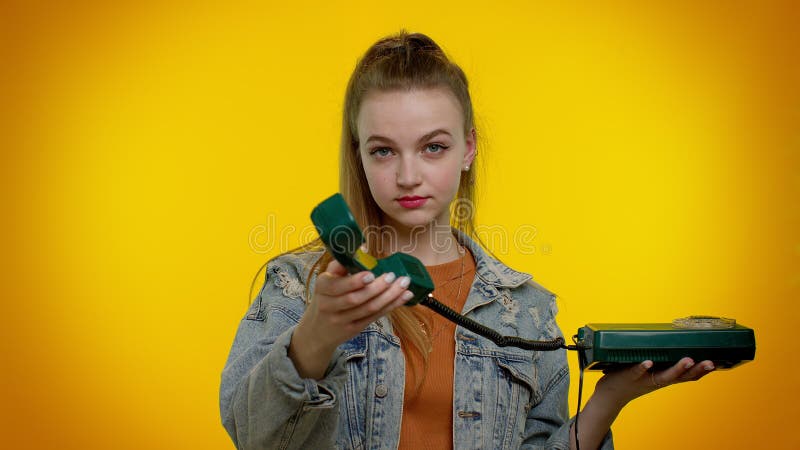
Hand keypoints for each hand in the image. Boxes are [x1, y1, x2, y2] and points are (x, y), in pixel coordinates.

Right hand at [289, 259, 412, 377]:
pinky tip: (403, 296)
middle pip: (356, 299)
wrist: (317, 330)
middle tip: (393, 276)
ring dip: (389, 296)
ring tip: (404, 284)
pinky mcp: (354, 329)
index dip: (354, 281)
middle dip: (377, 287)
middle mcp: (329, 306)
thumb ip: (342, 264)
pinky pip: (375, 317)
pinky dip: (391, 306)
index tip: (371, 274)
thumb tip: (362, 247)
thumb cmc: (326, 297)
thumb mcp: (326, 279)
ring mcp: (342, 320)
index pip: (337, 286)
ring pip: (368, 308)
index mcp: (322, 288)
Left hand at [593, 357, 715, 407]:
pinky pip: (637, 372)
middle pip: (681, 377)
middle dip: (697, 370)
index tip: (718, 363)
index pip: (688, 376)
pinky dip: (643, 367)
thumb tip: (674, 340)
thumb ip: (663, 360)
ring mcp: (645, 379)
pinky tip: (648, 362)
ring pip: (664, 376)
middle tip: (710, 362)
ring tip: (688, 360)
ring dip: (676, 369)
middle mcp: (659, 380)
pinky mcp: (629, 376)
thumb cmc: (635, 378)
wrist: (611, 394)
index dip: (703, 371)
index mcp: (665, 377)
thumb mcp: (652, 370)